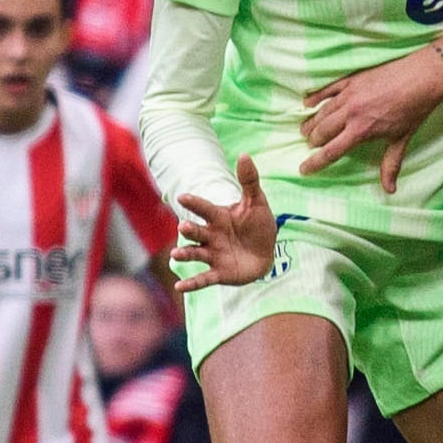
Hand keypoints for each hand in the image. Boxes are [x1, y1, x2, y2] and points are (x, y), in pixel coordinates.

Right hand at [172, 155, 278, 288]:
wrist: (266, 253)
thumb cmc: (258, 226)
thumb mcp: (257, 203)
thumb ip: (249, 181)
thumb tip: (244, 155)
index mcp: (219, 217)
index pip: (204, 208)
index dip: (195, 203)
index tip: (183, 197)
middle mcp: (211, 236)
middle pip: (197, 232)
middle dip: (190, 231)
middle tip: (183, 228)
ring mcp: (213, 255)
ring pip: (195, 254)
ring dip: (185, 255)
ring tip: (176, 256)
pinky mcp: (219, 273)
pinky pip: (203, 279)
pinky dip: (192, 283)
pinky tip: (179, 287)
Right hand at [300, 50, 442, 185]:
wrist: (422, 77)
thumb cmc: (414, 109)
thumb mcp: (402, 139)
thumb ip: (391, 164)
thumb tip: (390, 190)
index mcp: (361, 131)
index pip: (331, 151)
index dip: (315, 162)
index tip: (303, 169)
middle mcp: (350, 113)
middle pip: (322, 131)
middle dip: (313, 141)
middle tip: (311, 146)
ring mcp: (349, 94)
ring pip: (322, 112)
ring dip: (312, 123)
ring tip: (305, 130)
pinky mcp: (351, 80)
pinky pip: (327, 90)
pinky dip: (315, 98)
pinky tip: (308, 104)